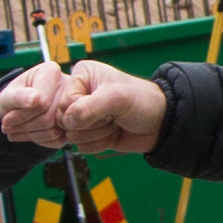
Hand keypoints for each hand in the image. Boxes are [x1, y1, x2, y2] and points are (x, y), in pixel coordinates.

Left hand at [0, 62, 69, 143]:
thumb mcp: (8, 95)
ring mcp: (72, 105)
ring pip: (54, 130)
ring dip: (31, 135)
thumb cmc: (12, 98)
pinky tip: (30, 133)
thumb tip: (35, 98)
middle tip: (7, 128)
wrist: (16, 108)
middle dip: (25, 127)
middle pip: (50, 117)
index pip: (42, 102)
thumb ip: (18, 96)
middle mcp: (68, 86)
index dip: (22, 115)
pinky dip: (40, 140)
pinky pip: (59, 139)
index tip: (6, 120)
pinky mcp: (73, 122)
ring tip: (15, 131)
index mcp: (51, 72)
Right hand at [11, 60, 167, 151]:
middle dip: (91, 125)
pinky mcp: (89, 133)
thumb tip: (66, 122)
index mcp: (81, 76)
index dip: (81, 113)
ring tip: (114, 123)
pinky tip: (114, 134)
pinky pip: (82, 147)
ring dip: (97, 135)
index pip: (63, 103)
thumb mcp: (117, 98)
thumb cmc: (142, 101)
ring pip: (72, 136)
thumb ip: (89, 108)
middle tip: (111, 117)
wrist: (160, 123)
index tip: (105, 108)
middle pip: (64, 121)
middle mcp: (79, 93)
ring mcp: (83, 115)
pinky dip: (100, 144)